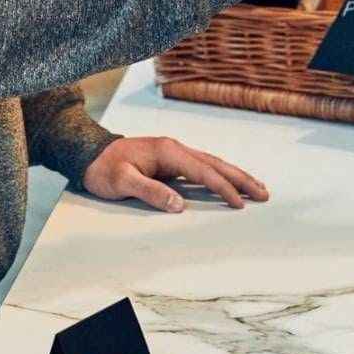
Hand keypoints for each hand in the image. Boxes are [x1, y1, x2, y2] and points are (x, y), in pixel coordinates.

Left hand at [82, 137, 268, 212]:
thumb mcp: (121, 182)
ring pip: (212, 164)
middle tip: (264, 194)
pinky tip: (229, 183)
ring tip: (257, 188)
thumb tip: (179, 205)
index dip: (223, 188)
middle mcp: (175, 148)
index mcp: (168, 151)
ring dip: (235, 176)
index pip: (203, 171)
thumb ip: (150, 192)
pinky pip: (202, 168)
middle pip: (216, 164)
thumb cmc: (103, 168)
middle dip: (241, 179)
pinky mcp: (171, 161)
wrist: (88, 153)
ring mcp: (174, 153)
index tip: (239, 203)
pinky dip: (219, 175)